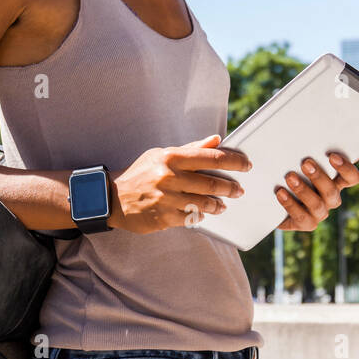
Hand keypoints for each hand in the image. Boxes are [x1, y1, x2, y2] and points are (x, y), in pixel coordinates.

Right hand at [109, 134, 250, 233]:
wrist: (112, 197)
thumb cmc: (141, 173)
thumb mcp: (162, 155)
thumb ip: (191, 149)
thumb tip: (216, 140)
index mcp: (172, 157)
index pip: (211, 157)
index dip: (234, 161)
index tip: (246, 165)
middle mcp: (170, 177)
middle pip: (211, 183)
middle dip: (230, 187)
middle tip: (239, 190)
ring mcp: (166, 199)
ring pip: (204, 203)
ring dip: (217, 204)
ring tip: (222, 204)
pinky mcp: (163, 218)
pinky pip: (190, 218)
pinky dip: (199, 216)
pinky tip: (202, 214)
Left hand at [276, 152, 358, 230]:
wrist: (273, 196)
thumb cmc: (291, 171)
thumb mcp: (300, 161)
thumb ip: (313, 152)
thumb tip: (322, 137)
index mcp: (336, 182)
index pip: (351, 178)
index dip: (346, 169)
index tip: (332, 156)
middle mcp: (330, 199)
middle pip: (332, 191)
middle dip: (319, 177)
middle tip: (305, 163)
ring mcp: (319, 213)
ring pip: (317, 205)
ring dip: (303, 190)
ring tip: (289, 177)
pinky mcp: (305, 223)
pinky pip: (301, 216)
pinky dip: (290, 204)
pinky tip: (280, 192)